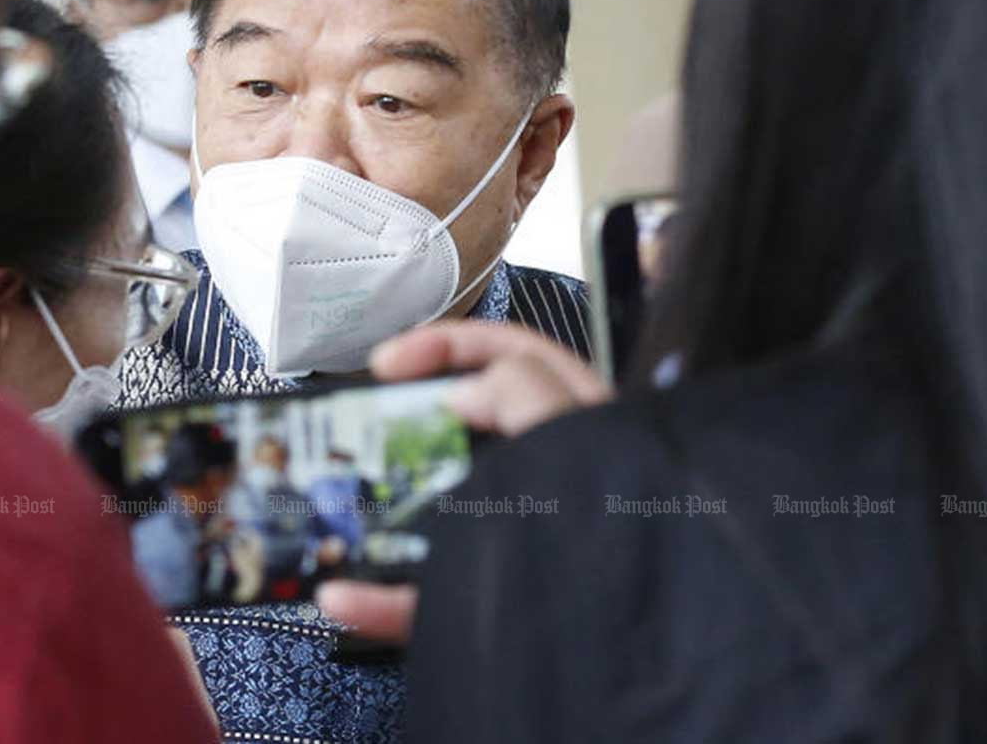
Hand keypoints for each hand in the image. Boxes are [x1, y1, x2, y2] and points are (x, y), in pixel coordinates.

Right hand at [318, 323, 612, 642]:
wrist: (650, 643)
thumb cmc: (633, 528)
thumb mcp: (582, 439)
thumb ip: (529, 397)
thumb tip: (462, 390)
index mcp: (578, 422)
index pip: (511, 355)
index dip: (450, 345)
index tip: (390, 360)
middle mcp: (545, 472)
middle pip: (461, 431)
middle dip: (401, 424)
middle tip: (356, 427)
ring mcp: (516, 537)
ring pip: (434, 512)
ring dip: (376, 514)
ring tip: (336, 503)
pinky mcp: (496, 603)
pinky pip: (430, 598)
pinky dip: (382, 602)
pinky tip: (341, 598)